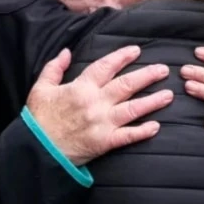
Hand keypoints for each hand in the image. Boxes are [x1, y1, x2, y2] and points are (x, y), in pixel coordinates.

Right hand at [27, 46, 171, 165]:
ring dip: (153, 101)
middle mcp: (95, 103)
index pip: (106, 67)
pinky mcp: (104, 142)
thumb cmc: (38, 120)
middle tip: (164, 70)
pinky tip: (156, 126)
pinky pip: (128, 136)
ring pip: (133, 109)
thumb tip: (66, 52)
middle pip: (126, 85)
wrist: (35, 152)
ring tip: (169, 95)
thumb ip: (54, 68)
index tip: (136, 50)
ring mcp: (102, 123)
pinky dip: (143, 132)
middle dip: (147, 76)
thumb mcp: (40, 89)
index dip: (122, 57)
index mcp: (80, 88)